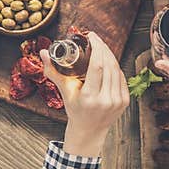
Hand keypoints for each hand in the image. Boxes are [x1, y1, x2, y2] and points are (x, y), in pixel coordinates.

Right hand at [40, 32, 129, 155]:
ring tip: (101, 47)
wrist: (89, 131)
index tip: (91, 37)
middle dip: (103, 48)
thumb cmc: (75, 110)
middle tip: (96, 39)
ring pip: (116, 70)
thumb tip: (43, 53)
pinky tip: (109, 60)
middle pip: (108, 65)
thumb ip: (53, 71)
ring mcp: (117, 101)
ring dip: (110, 55)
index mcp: (89, 97)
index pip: (97, 67)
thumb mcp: (64, 92)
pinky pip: (121, 77)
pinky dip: (115, 66)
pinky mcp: (124, 101)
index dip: (96, 48)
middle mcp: (105, 100)